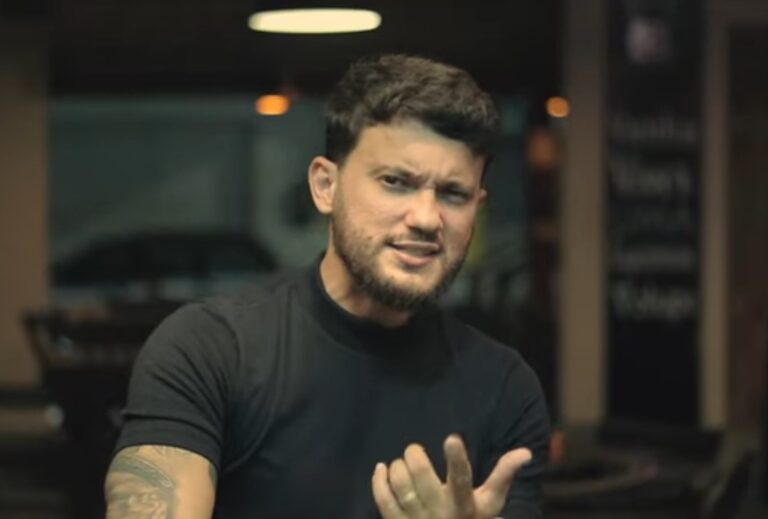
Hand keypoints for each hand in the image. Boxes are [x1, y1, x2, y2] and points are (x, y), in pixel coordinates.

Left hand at [371, 434, 531, 518]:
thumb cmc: (472, 518)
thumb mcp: (491, 501)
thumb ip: (504, 474)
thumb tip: (526, 452)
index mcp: (465, 505)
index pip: (462, 480)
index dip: (457, 459)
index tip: (452, 438)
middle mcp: (440, 514)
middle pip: (422, 479)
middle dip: (415, 456)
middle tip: (414, 449)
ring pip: (401, 488)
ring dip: (397, 468)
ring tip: (401, 462)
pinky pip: (383, 502)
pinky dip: (379, 481)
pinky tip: (382, 469)